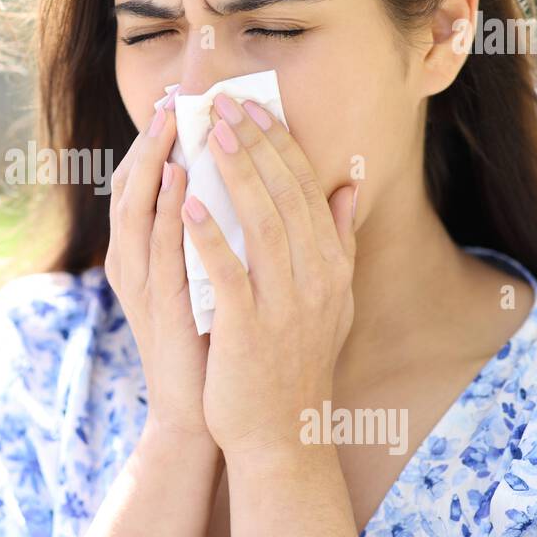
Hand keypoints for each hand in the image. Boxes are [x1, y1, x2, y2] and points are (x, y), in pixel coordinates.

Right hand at [105, 93, 211, 439]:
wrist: (205, 412)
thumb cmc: (215, 343)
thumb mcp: (217, 279)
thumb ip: (222, 235)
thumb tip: (247, 187)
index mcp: (148, 253)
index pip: (148, 182)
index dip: (161, 139)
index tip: (184, 98)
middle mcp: (134, 262)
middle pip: (133, 184)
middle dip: (152, 137)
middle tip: (172, 93)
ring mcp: (141, 283)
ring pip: (137, 208)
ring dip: (151, 160)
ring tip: (170, 117)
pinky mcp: (157, 304)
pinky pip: (157, 248)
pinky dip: (164, 209)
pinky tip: (177, 176)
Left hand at [182, 93, 357, 457]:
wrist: (281, 434)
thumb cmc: (296, 362)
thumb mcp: (331, 300)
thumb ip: (338, 241)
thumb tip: (348, 186)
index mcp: (330, 266)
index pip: (307, 190)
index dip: (280, 145)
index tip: (254, 108)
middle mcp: (315, 278)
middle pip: (284, 195)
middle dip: (252, 143)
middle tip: (222, 102)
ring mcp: (284, 303)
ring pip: (261, 223)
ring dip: (233, 173)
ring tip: (205, 132)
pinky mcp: (249, 329)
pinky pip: (228, 273)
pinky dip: (209, 236)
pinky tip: (188, 202)